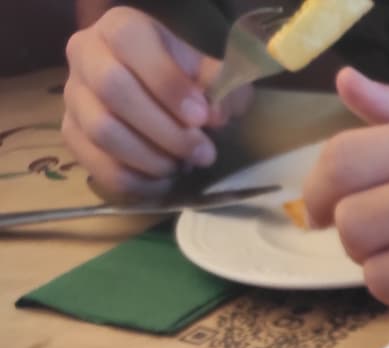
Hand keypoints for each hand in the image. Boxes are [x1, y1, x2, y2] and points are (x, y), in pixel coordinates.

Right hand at [62, 6, 251, 196]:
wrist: (157, 93)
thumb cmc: (184, 79)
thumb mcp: (207, 73)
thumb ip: (219, 87)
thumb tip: (215, 115)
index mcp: (120, 28)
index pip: (131, 43)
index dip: (168, 84)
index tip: (202, 118)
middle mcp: (85, 55)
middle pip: (113, 90)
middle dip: (166, 131)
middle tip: (204, 154)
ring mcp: (73, 96)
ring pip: (103, 132)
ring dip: (152, 159)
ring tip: (183, 166)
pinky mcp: (70, 134)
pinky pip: (97, 165)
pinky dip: (137, 181)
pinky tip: (164, 181)